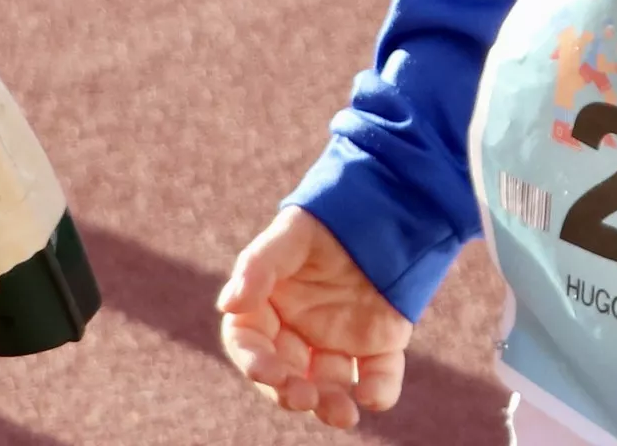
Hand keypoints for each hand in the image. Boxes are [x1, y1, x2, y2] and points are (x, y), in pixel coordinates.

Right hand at [220, 205, 414, 428]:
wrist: (388, 201)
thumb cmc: (328, 218)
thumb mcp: (291, 235)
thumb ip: (259, 266)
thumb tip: (228, 304)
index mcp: (269, 305)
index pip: (250, 345)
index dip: (255, 364)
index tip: (268, 373)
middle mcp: (299, 329)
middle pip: (286, 375)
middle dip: (291, 392)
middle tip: (306, 399)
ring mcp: (339, 339)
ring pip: (329, 385)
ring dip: (331, 404)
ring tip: (343, 414)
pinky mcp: (379, 343)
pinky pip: (378, 376)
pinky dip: (379, 390)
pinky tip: (375, 394)